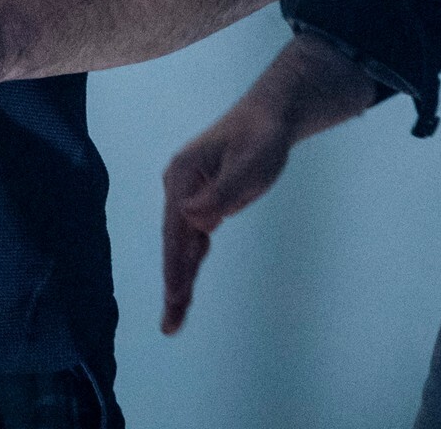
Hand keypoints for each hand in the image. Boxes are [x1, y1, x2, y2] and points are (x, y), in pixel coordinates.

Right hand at [160, 95, 300, 333]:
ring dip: (180, 277)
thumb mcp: (250, 165)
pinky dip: (192, 259)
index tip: (175, 296)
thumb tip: (193, 218)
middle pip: (175, 241)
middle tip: (170, 325)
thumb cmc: (262, 137)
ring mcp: (188, 192)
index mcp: (183, 176)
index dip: (176, 265)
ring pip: (183, 242)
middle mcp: (179, 186)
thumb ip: (222, 193)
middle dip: (175, 282)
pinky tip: (189, 281)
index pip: (177, 229)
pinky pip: (194, 235)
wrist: (270, 115)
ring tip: (175, 316)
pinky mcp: (202, 198)